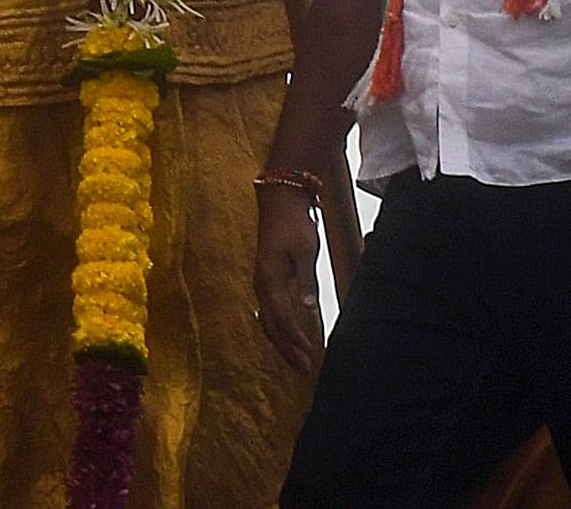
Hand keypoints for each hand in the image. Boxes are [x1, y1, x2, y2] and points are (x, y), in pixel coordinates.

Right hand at [255, 184, 326, 373]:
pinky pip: (270, 312)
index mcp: (269, 278)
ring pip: (268, 321)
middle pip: (270, 326)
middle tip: (305, 368)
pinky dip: (280, 329)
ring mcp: (262, 283)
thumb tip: (308, 308)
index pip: (281, 317)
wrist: (279, 201)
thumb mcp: (305, 251)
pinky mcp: (267, 280)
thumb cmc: (294, 223)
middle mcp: (261, 284)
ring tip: (299, 359)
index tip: (309, 354)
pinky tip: (291, 337)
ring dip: (283, 342)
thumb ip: (306, 280)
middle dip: (287, 349)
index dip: (294, 338)